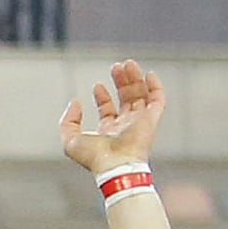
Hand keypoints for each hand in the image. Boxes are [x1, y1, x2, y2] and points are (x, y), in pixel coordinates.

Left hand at [60, 59, 162, 183]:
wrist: (115, 164)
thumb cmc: (94, 157)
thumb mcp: (70, 139)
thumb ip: (68, 121)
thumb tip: (76, 103)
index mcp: (109, 131)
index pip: (109, 110)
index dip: (103, 97)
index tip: (97, 85)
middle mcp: (126, 126)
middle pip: (126, 98)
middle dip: (121, 82)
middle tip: (116, 67)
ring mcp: (140, 122)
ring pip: (141, 95)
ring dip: (135, 79)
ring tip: (127, 63)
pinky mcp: (152, 119)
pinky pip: (158, 100)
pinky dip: (155, 86)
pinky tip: (149, 74)